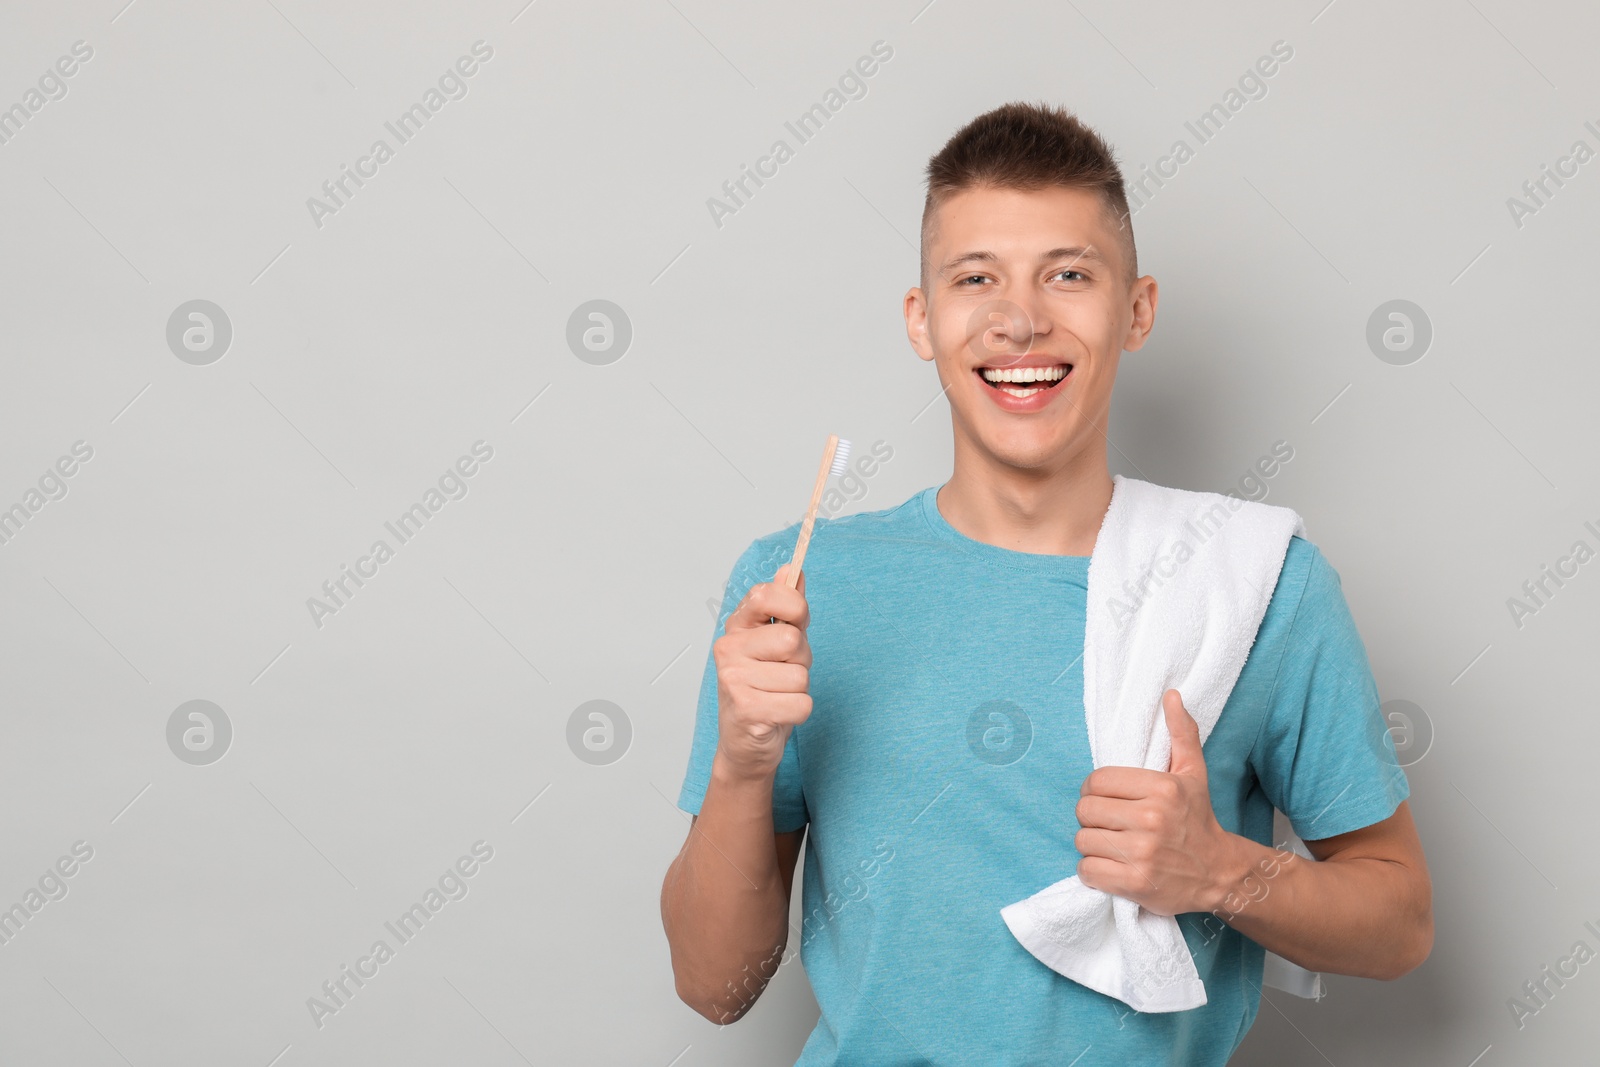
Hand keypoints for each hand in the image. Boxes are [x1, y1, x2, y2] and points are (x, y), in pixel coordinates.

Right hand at [711, 562, 813, 781]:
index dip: (794, 607)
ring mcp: (733, 680)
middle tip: (783, 673)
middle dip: (801, 661)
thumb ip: (786, 608)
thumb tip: (793, 569)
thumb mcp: (776, 643)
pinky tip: (777, 715)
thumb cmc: (764, 688)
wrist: (746, 743)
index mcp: (737, 626)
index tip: (797, 621)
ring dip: (799, 690)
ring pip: (800, 676)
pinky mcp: (746, 710)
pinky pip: (800, 704)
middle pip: (793, 641)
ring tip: (777, 695)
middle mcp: (728, 649)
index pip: (766, 595)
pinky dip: (798, 713)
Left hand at [1073, 689, 1241, 915]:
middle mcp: (1151, 818)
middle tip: (1111, 825)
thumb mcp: (1193, 773)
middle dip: (1092, 818)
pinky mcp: (1135, 883)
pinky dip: (1093, 871)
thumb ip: (1181, 733)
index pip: (1096, 781)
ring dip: (1092, 846)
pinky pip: (1087, 870)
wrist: (1220, 873)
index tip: (1109, 800)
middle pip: (1084, 811)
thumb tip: (1171, 695)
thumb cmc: (1198, 820)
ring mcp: (1143, 853)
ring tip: (1113, 846)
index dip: (1095, 791)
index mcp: (1161, 788)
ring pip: (1083, 840)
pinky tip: (1111, 867)